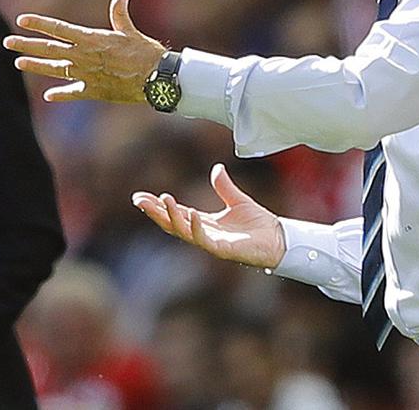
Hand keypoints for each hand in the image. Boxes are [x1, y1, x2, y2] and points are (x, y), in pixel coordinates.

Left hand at [3, 0, 165, 103]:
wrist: (154, 80)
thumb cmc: (144, 52)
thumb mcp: (129, 30)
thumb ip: (120, 12)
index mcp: (90, 39)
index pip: (58, 29)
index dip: (39, 24)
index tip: (21, 20)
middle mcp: (83, 56)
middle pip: (48, 49)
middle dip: (26, 45)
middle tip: (7, 43)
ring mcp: (85, 75)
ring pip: (54, 70)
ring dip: (35, 66)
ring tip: (18, 62)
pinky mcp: (92, 90)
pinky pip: (72, 92)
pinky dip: (61, 94)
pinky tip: (49, 96)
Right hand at [131, 163, 286, 268]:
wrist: (278, 240)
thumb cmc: (259, 225)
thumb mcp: (238, 200)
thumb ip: (224, 186)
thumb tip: (217, 168)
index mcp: (204, 223)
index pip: (175, 213)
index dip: (158, 206)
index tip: (141, 197)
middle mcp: (204, 234)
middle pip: (172, 224)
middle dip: (155, 213)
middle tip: (139, 200)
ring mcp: (212, 243)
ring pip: (184, 232)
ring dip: (172, 217)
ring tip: (164, 200)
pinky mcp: (223, 250)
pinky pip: (205, 240)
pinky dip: (196, 228)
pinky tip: (192, 214)